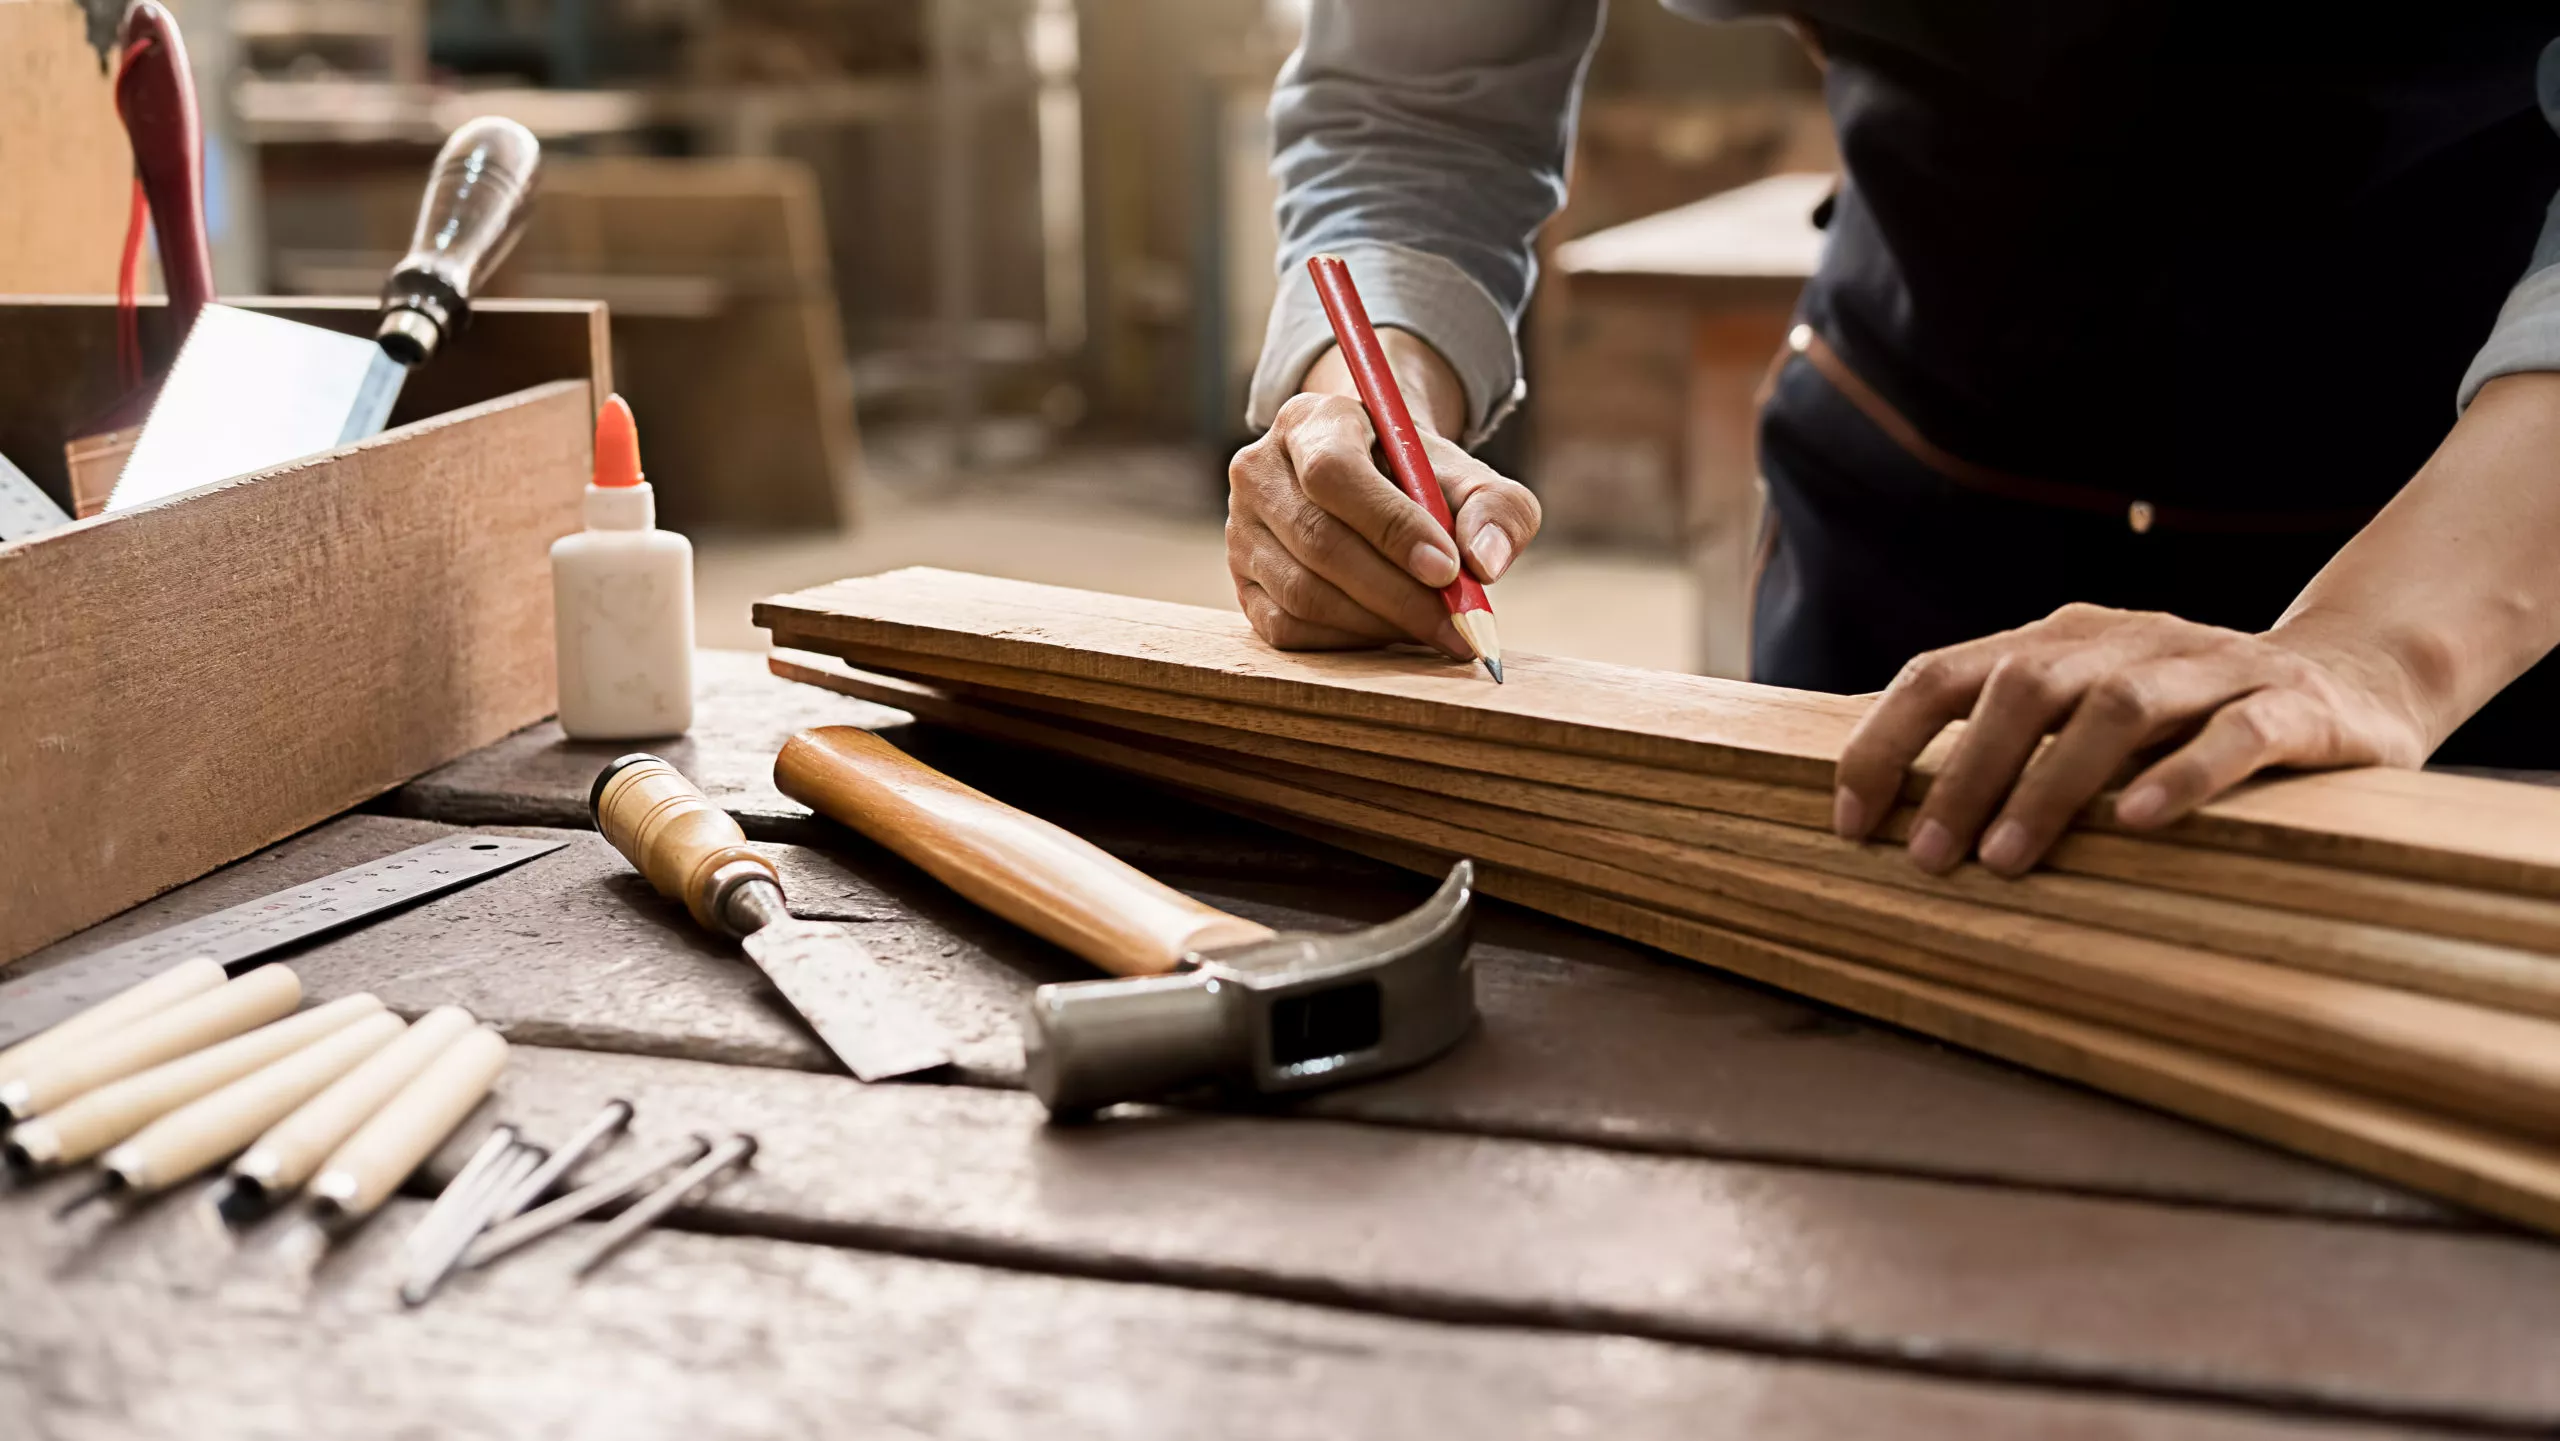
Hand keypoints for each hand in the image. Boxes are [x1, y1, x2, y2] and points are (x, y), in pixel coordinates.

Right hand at [1226, 334, 1539, 652]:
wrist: (1369, 485)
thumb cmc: (1420, 481)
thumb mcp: (1469, 478)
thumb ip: (1497, 509)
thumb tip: (1486, 564)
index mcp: (1310, 422)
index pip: (1334, 474)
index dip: (1391, 527)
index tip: (1449, 571)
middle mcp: (1259, 470)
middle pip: (1319, 541)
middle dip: (1397, 594)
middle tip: (1457, 626)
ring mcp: (1240, 530)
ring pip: (1302, 593)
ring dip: (1378, 623)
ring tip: (1434, 630)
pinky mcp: (1241, 583)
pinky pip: (1287, 628)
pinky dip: (1347, 641)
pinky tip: (1390, 632)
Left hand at [1831, 603, 2437, 875]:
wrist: (2358, 674)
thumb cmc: (2188, 716)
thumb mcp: (2087, 710)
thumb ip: (2002, 737)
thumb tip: (1875, 801)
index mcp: (2063, 640)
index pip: (1947, 673)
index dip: (1888, 740)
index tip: (1850, 819)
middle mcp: (2128, 641)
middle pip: (2024, 687)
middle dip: (1964, 773)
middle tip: (1928, 856)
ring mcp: (2214, 668)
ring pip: (2117, 707)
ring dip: (2051, 784)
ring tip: (2007, 859)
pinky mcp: (2295, 709)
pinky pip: (2235, 734)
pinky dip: (2181, 776)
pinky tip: (2138, 823)